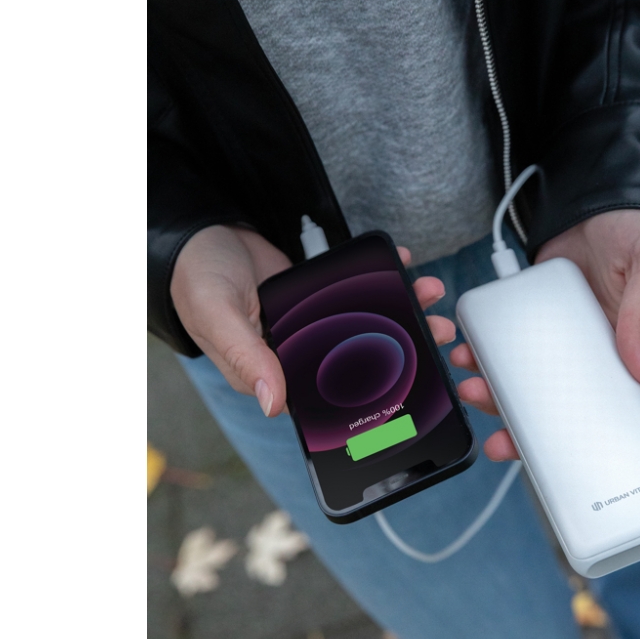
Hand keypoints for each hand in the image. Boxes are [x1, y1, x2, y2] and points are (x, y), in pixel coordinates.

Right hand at [169, 226, 454, 416]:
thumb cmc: (198, 280)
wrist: (200, 233)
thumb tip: (274, 405)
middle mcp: (301, 352)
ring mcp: (314, 322)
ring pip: (368, 322)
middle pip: (363, 356)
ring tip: (432, 296)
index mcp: (275, 372)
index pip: (331, 394)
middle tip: (441, 334)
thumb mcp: (218, 317)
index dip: (376, 391)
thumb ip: (246, 358)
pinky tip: (406, 263)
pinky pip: (359, 289)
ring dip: (404, 309)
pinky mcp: (321, 294)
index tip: (417, 379)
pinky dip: (384, 276)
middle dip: (406, 345)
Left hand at [450, 209, 639, 459]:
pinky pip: (508, 342)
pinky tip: (468, 351)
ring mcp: (561, 338)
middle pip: (558, 408)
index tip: (553, 465)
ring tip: (471, 388)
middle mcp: (594, 354)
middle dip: (524, 427)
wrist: (605, 195)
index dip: (585, 448)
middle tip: (495, 439)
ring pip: (526, 381)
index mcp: (631, 354)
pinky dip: (486, 352)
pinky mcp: (534, 316)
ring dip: (497, 392)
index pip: (615, 415)